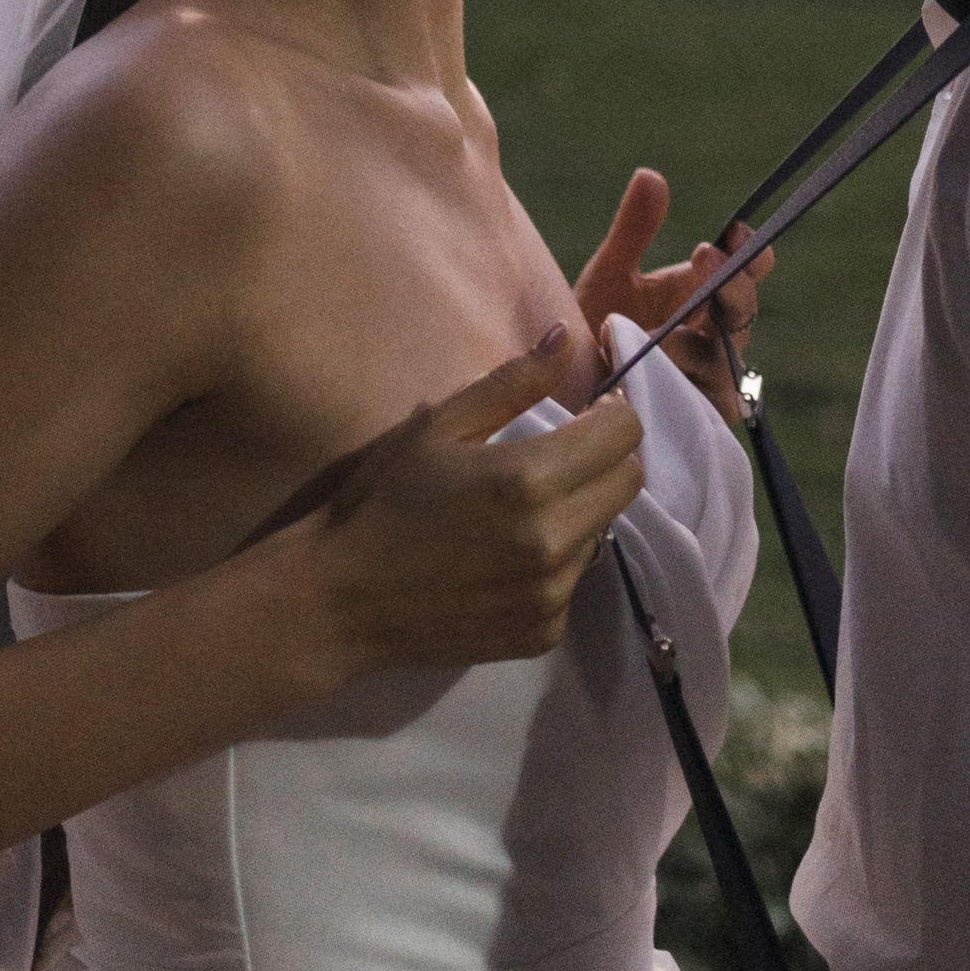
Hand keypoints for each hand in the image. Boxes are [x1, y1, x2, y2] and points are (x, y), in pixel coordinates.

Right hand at [283, 325, 646, 680]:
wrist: (341, 600)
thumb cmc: (382, 500)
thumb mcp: (437, 426)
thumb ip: (512, 382)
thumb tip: (565, 338)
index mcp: (530, 479)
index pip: (624, 434)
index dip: (613, 412)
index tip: (589, 412)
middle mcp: (554, 540)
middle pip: (628, 483)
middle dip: (606, 458)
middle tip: (562, 455)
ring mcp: (552, 594)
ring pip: (601, 533)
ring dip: (579, 512)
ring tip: (522, 511)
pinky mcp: (543, 632)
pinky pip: (573, 583)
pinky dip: (554, 564)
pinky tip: (505, 557)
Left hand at [574, 169, 772, 428]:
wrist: (562, 391)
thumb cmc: (593, 329)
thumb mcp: (610, 275)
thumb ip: (632, 231)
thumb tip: (650, 174)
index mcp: (702, 296)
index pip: (745, 270)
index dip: (750, 253)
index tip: (737, 232)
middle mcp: (715, 336)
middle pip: (744, 310)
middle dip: (730, 282)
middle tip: (705, 256)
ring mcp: (710, 379)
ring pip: (725, 354)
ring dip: (693, 335)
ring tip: (659, 327)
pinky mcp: (697, 418)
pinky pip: (707, 398)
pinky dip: (684, 380)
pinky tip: (658, 368)